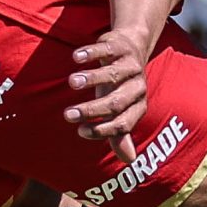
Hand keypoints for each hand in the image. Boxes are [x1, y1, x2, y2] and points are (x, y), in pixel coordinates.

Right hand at [66, 25, 151, 162]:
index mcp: (138, 105)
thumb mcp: (120, 108)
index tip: (80, 131)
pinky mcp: (120, 46)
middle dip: (92, 110)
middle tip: (68, 115)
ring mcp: (130, 65)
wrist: (131, 47)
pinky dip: (92, 53)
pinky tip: (76, 58)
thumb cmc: (120, 84)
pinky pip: (107, 49)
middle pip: (116, 102)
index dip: (103, 130)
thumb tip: (129, 160)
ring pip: (112, 74)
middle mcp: (138, 86)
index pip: (123, 123)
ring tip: (71, 83)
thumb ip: (120, 132)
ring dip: (92, 79)